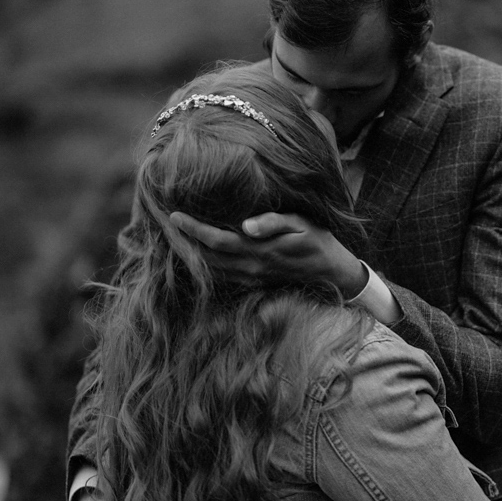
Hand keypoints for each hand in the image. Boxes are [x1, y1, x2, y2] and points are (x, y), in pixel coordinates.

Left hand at [170, 212, 368, 298]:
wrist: (334, 273)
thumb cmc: (318, 241)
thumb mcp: (301, 224)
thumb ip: (273, 223)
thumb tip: (246, 225)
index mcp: (260, 251)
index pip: (216, 240)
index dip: (193, 229)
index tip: (174, 216)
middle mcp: (251, 268)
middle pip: (208, 258)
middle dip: (185, 243)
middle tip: (167, 226)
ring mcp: (253, 279)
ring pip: (213, 270)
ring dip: (192, 256)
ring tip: (176, 239)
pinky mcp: (255, 284)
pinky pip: (224, 277)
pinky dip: (207, 266)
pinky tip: (200, 256)